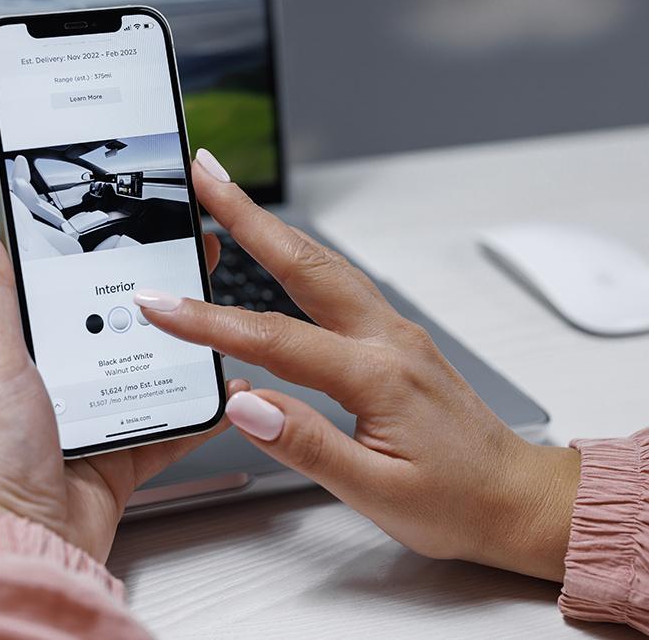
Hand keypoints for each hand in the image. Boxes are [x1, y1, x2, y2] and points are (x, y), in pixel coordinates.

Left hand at [0, 210, 246, 561]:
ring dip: (182, 351)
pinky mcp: (122, 456)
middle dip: (154, 298)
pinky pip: (170, 427)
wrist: (24, 546)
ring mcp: (92, 419)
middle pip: (116, 326)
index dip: (99, 258)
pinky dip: (198, 413)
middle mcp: (58, 382)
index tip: (134, 231)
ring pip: (147, 372)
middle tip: (193, 265)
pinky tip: (223, 392)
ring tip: (217, 319)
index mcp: (20, 352)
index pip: (66, 290)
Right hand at [133, 149, 580, 580]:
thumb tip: (244, 403)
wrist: (518, 500)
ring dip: (272, 227)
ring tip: (229, 197)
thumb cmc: (458, 503)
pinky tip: (279, 253)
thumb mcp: (378, 493)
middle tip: (205, 176)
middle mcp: (387, 339)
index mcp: (377, 375)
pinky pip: (338, 284)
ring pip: (323, 265)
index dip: (209, 320)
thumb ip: (306, 443)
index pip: (274, 339)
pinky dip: (299, 256)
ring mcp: (394, 332)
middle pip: (304, 264)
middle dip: (248, 215)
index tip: (161, 303)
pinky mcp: (395, 339)